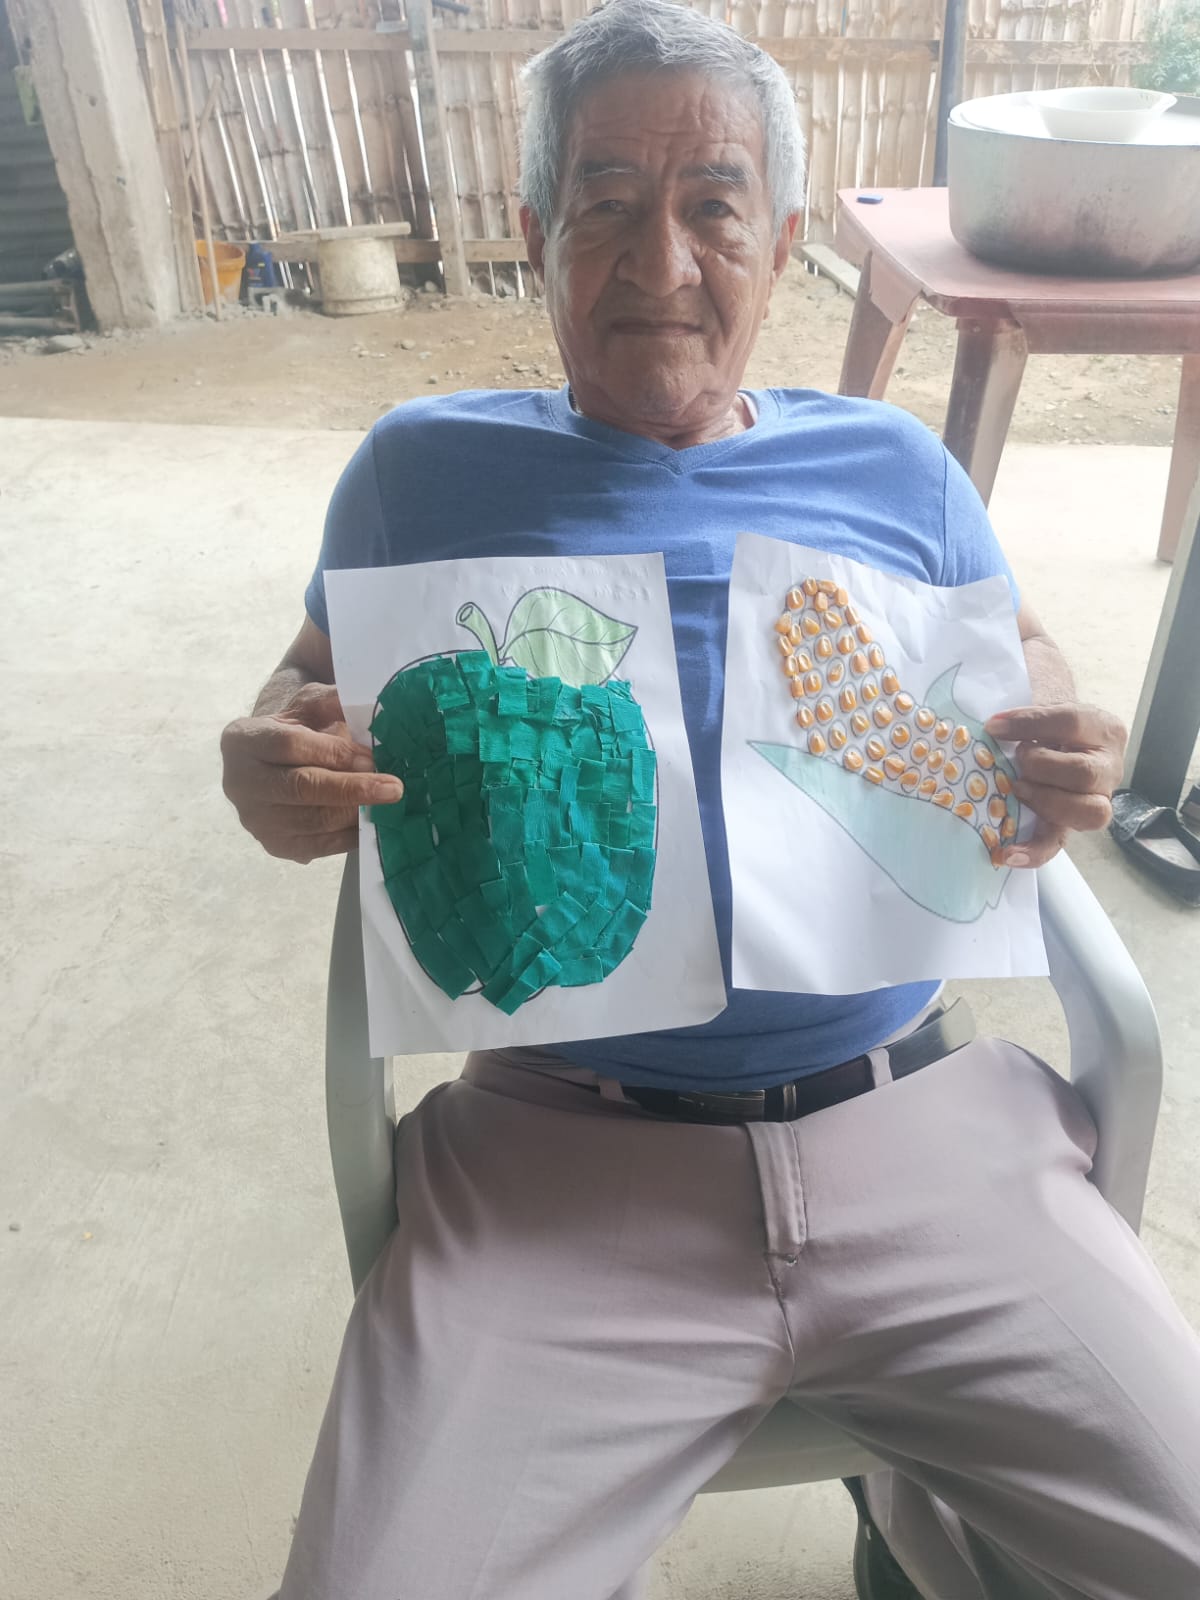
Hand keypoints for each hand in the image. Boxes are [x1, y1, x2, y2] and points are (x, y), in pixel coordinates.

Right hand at [221, 682, 402, 863]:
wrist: (274, 766)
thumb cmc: (295, 730)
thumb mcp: (307, 706)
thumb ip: (331, 702)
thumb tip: (369, 709)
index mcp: (242, 739)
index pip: (289, 745)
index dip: (333, 751)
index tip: (371, 757)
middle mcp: (239, 782)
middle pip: (301, 787)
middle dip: (352, 788)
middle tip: (392, 788)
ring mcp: (254, 819)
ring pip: (312, 820)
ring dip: (355, 813)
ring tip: (387, 804)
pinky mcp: (274, 844)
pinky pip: (318, 846)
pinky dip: (349, 835)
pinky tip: (372, 823)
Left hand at [984, 702, 1126, 868]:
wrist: (1063, 742)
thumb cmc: (1053, 725)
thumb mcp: (1047, 708)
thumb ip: (1027, 715)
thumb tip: (994, 728)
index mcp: (1103, 730)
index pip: (1071, 723)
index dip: (1030, 724)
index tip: (994, 726)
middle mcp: (1108, 768)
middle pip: (1085, 774)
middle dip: (1042, 767)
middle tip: (1017, 759)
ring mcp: (1096, 800)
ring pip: (1089, 813)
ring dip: (1046, 802)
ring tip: (1017, 791)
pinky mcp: (1072, 824)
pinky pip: (1059, 843)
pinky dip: (1034, 851)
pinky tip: (1008, 853)